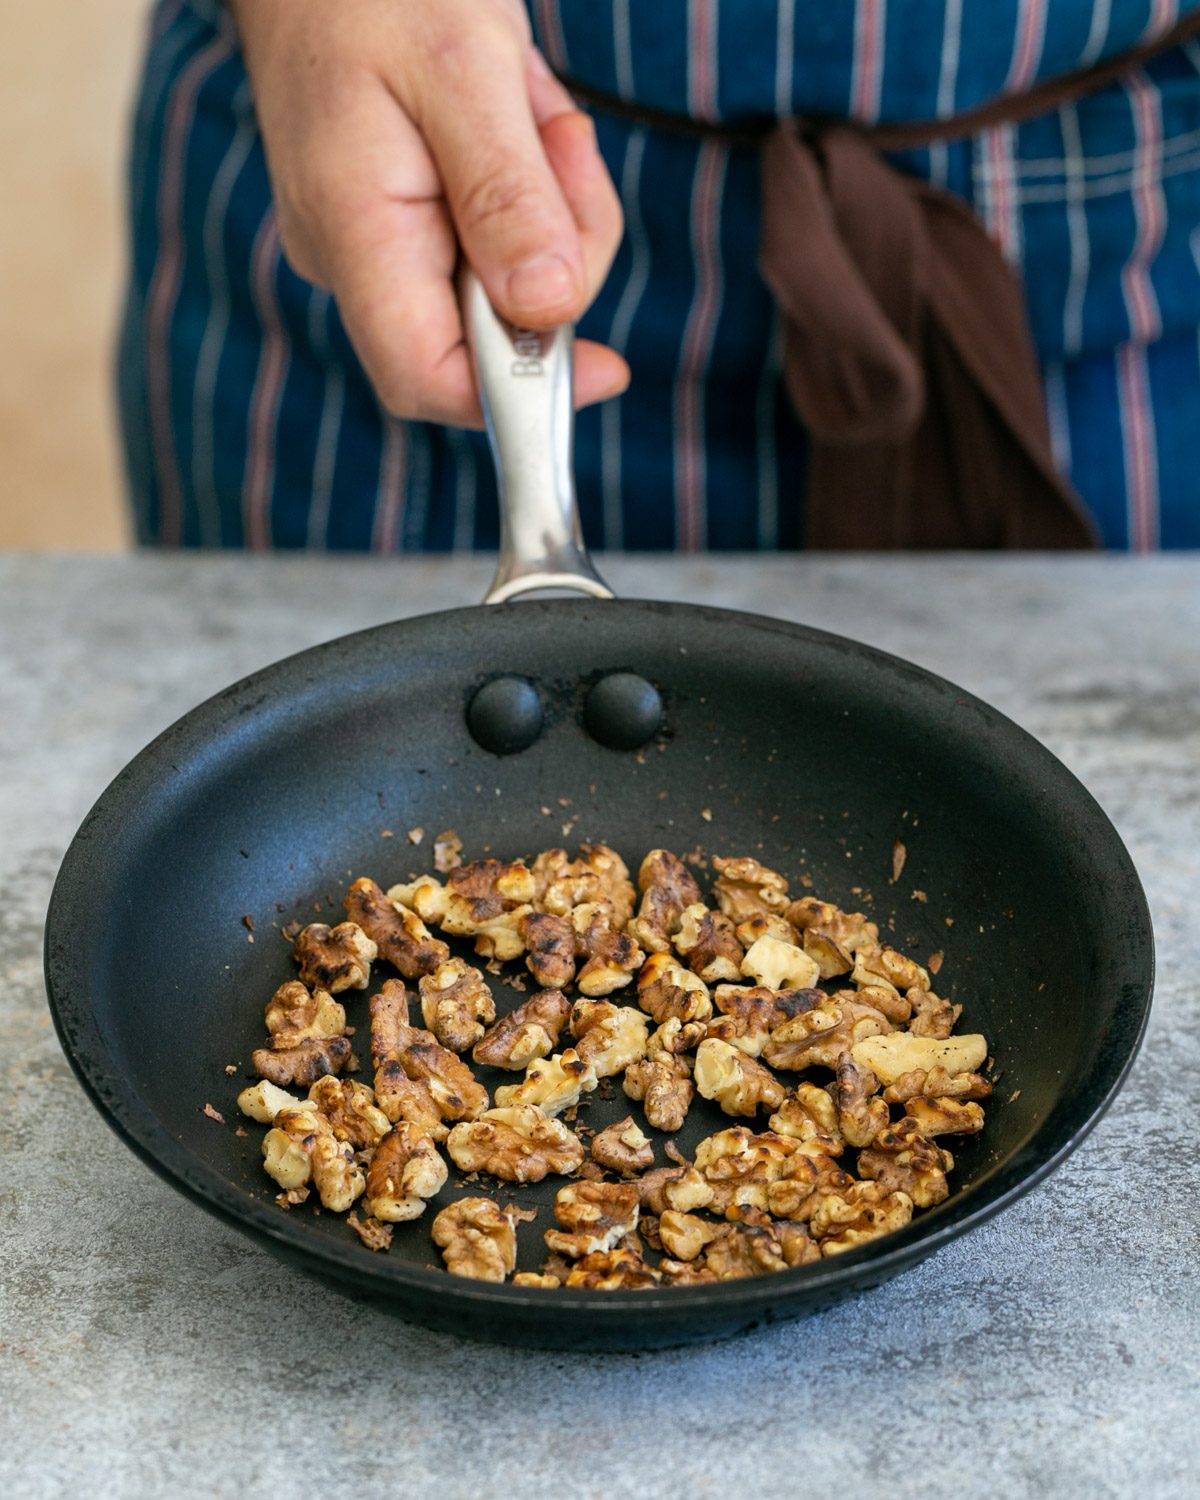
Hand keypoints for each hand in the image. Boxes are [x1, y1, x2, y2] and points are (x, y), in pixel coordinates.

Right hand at [230, 0, 628, 424]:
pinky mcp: (413, 224)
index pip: (425, 378)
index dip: (515, 396)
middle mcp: (358, 260)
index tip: (605, 368)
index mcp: (354, 231)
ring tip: (527, 107)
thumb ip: (505, 194)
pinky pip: (500, 241)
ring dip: (553, 204)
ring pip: (509, 284)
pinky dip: (533, 186)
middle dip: (557, 253)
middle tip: (558, 142)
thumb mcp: (463, 68)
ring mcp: (382, 246)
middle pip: (489, 331)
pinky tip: (514, 115)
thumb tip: (546, 306)